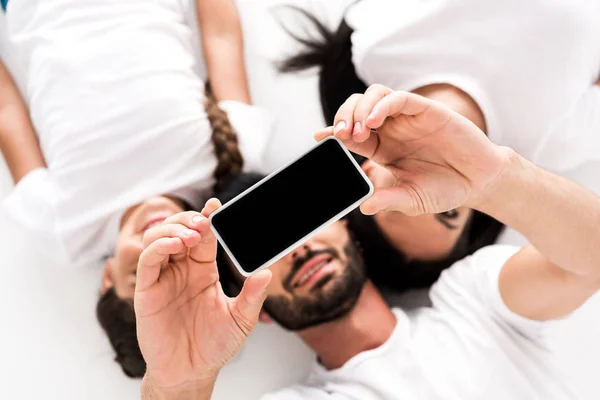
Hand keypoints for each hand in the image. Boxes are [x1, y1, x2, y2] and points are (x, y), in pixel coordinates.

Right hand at [134, 199, 271, 389]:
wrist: (190, 372)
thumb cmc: (214, 346)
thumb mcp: (240, 320)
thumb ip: (252, 297)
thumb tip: (266, 273)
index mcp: (203, 270)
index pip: (204, 236)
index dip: (209, 218)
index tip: (217, 205)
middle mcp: (181, 270)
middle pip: (179, 229)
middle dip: (191, 219)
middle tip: (205, 221)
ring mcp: (163, 278)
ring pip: (159, 237)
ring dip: (174, 228)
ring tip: (192, 234)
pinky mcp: (147, 290)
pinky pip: (148, 259)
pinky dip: (159, 246)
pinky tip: (176, 245)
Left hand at [315, 85, 508, 215]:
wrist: (478, 182)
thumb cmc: (444, 189)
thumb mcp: (412, 199)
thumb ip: (389, 200)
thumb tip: (364, 206)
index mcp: (382, 148)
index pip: (351, 135)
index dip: (333, 133)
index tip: (318, 137)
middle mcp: (391, 129)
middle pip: (357, 109)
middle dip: (343, 117)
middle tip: (338, 135)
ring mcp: (407, 118)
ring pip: (373, 96)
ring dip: (359, 109)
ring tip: (357, 130)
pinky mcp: (426, 110)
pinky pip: (398, 98)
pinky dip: (382, 105)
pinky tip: (373, 122)